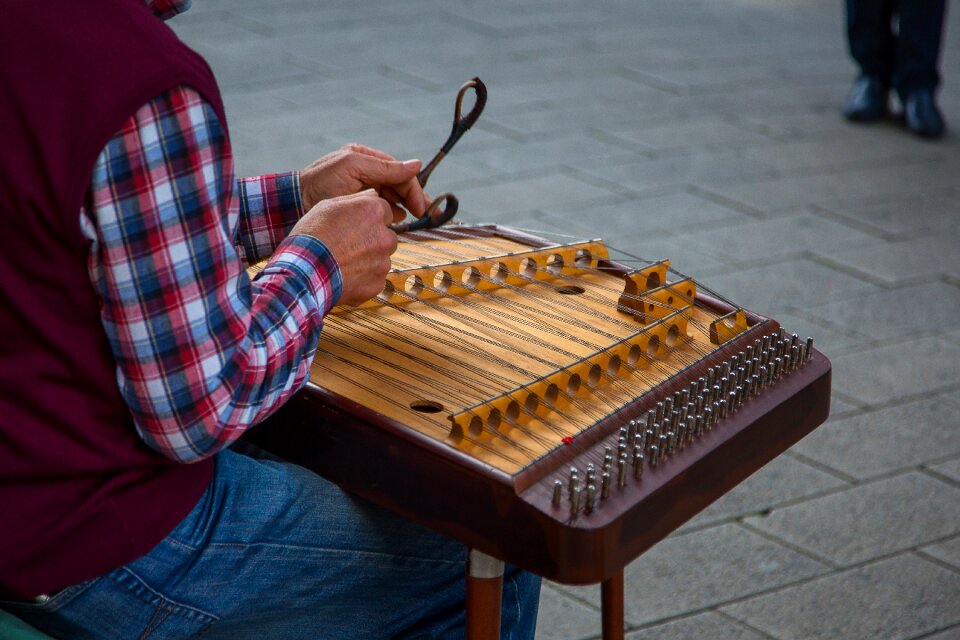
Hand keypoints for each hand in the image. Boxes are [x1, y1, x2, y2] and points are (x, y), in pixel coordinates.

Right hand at [289, 190, 396, 305]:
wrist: (303, 271)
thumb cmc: (312, 237)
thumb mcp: (327, 206)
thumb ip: (355, 199)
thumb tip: (372, 195)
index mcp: (373, 212)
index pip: (386, 212)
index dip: (370, 219)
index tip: (358, 226)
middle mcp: (384, 236)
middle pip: (387, 235)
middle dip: (373, 240)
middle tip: (350, 245)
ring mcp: (383, 261)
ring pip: (382, 258)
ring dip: (369, 259)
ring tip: (345, 261)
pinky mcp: (378, 282)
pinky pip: (376, 278)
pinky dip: (365, 278)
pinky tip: (346, 275)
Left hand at [300, 144, 427, 221]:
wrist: (294, 204)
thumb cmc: (319, 183)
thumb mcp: (353, 168)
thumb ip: (384, 167)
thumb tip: (417, 164)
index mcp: (365, 158)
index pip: (400, 172)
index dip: (414, 189)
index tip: (422, 208)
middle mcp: (367, 171)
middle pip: (400, 185)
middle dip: (414, 199)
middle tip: (426, 215)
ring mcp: (363, 189)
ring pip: (394, 198)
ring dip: (402, 208)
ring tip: (406, 219)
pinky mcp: (358, 205)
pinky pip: (382, 209)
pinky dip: (390, 215)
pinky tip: (392, 221)